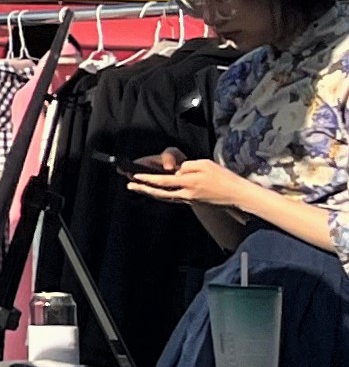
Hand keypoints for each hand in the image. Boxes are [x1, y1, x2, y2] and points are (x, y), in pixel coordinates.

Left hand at [126, 152, 246, 209]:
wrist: (237, 195)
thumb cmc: (224, 177)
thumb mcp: (205, 164)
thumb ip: (187, 166)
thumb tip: (176, 171)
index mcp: (189, 182)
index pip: (163, 180)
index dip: (148, 178)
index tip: (135, 175)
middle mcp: (186, 193)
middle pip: (159, 191)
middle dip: (143, 188)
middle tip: (129, 185)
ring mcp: (188, 199)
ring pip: (164, 196)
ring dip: (149, 192)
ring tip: (137, 188)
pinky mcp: (192, 202)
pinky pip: (172, 198)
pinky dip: (161, 194)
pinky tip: (155, 192)